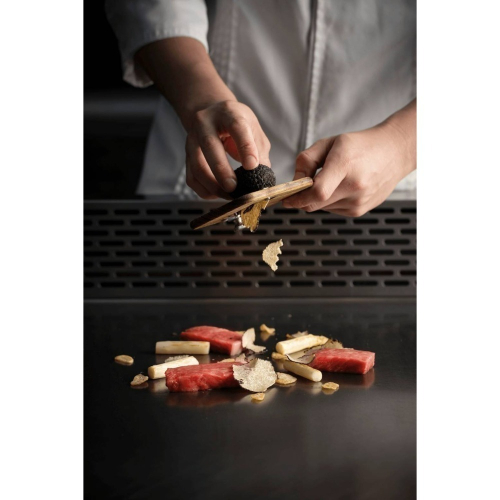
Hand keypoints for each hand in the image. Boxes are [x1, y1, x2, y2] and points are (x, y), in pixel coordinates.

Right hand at [135, 38, 270, 199]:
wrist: (211, 114)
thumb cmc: (236, 123)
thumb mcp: (253, 129)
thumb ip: (259, 151)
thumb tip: (262, 178)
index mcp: (227, 112)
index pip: (236, 127)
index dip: (245, 147)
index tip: (252, 166)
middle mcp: (205, 123)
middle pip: (209, 146)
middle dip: (222, 171)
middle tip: (234, 188)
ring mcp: (192, 140)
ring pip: (197, 166)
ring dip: (213, 185)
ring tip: (230, 195)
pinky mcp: (187, 156)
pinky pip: (192, 178)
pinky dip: (205, 190)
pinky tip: (219, 194)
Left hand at [283, 101, 415, 215]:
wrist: (394, 152)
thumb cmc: (360, 145)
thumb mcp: (330, 143)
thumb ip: (306, 160)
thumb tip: (294, 182)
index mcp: (345, 164)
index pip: (317, 192)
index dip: (297, 198)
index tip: (285, 199)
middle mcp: (355, 186)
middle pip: (316, 203)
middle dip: (302, 199)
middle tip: (297, 191)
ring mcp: (360, 201)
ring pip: (323, 208)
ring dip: (317, 199)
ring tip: (331, 180)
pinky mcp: (361, 210)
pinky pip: (334, 210)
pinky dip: (330, 202)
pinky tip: (341, 187)